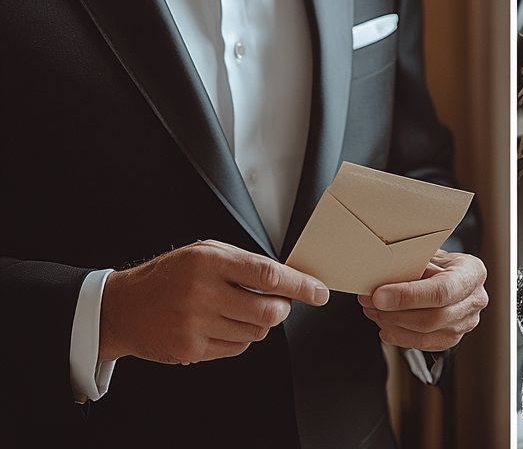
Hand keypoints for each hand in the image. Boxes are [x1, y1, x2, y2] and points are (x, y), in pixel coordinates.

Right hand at [98, 239, 328, 364]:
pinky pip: (237, 348)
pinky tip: (227, 324)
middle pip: (268, 310)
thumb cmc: (169, 275)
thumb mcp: (205, 252)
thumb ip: (243, 262)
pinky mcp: (192, 350)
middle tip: (282, 301)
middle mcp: (204, 293)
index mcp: (210, 262)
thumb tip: (284, 277)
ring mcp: (197, 325)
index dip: (300, 284)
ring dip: (263, 322)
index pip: (268, 274)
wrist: (124, 307)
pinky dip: (243, 337)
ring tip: (244, 309)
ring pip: (256, 332)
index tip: (318, 291)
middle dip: (284, 307)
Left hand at [357, 250, 486, 351]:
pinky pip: (423, 345)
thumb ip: (416, 263)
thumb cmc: (445, 260)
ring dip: (392, 325)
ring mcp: (465, 324)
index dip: (408, 296)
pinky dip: (399, 336)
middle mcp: (473, 301)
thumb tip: (383, 272)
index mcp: (471, 273)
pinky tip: (385, 326)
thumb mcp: (434, 252)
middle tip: (370, 302)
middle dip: (394, 312)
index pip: (441, 291)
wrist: (460, 273)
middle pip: (432, 318)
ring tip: (373, 311)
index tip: (380, 296)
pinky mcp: (452, 339)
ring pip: (425, 335)